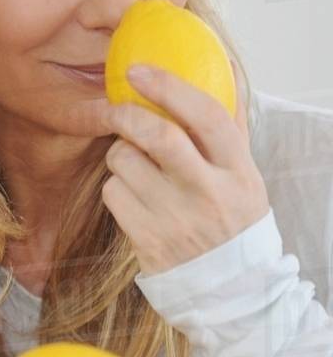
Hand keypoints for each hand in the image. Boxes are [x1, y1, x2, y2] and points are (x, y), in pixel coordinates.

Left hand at [99, 64, 269, 275]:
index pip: (207, 116)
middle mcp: (208, 193)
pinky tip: (133, 194)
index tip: (138, 70)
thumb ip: (230, 127)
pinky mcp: (146, 238)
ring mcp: (175, 218)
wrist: (229, 287)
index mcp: (238, 171)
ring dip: (119, 152)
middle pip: (158, 135)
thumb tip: (218, 68)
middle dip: (127, 114)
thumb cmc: (232, 217)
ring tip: (134, 163)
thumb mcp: (244, 175)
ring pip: (124, 161)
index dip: (169, 87)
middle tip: (116, 108)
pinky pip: (112, 192)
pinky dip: (115, 185)